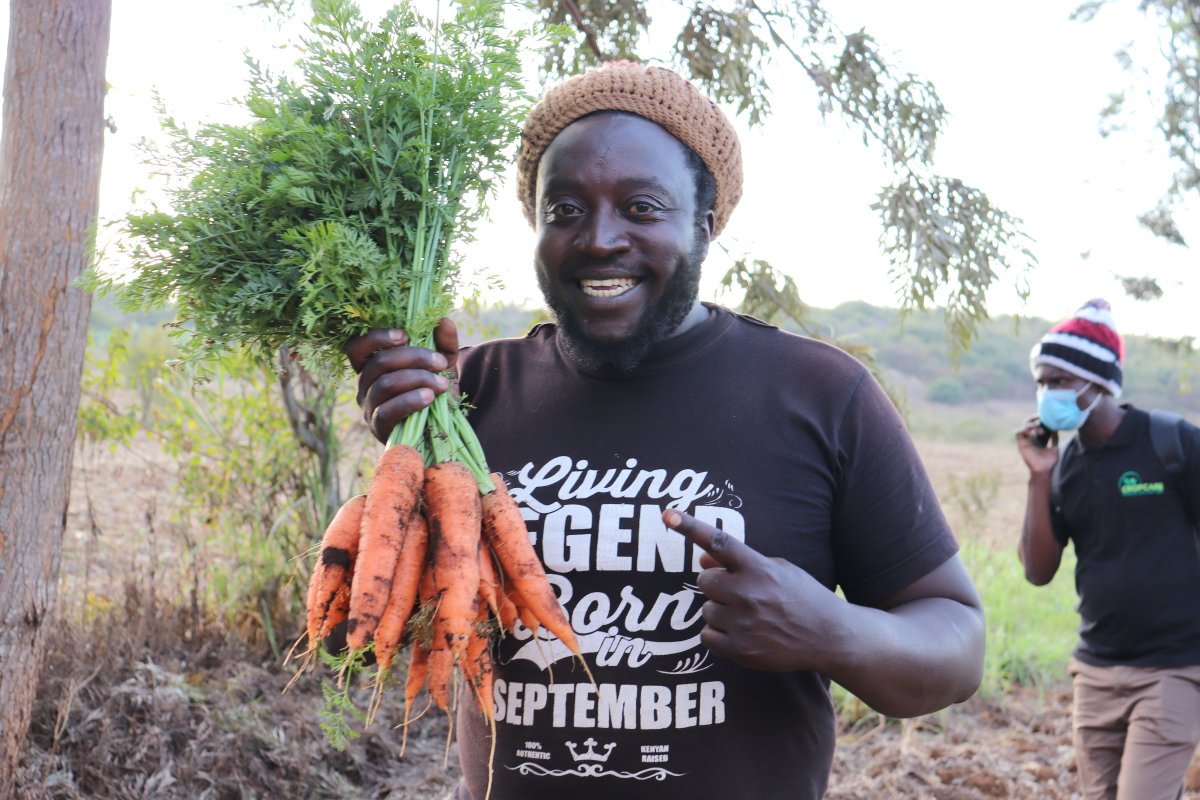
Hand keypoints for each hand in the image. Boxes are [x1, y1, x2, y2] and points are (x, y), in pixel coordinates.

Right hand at [343, 318, 458, 443]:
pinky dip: (410, 401)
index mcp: (371, 366)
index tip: (405, 335)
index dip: (376, 338)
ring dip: (417, 379)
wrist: (443, 425)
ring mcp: (369, 407)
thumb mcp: (442, 363)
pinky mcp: (379, 428)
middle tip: (440, 362)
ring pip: (385, 385)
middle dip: (413, 358)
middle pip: (379, 363)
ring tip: (441, 384)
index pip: (356, 347)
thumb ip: (444, 342)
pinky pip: (388, 412)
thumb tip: (444, 320)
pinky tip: (429, 397)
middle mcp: (364, 385)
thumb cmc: (434, 387)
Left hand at [662, 509, 844, 672]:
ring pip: (706, 609)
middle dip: (717, 584)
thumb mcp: (778, 569)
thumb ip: (740, 562)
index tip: (668, 515)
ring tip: (749, 615)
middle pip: (704, 579)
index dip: (691, 527)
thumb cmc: (802, 597)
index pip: (719, 542)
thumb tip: (702, 557)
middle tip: (740, 592)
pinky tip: (743, 633)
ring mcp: (742, 623)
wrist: (828, 637)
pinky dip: (719, 635)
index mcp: (759, 568)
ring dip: (721, 610)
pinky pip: (707, 636)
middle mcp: (748, 593)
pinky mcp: (740, 650)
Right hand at [1015, 414, 1058, 474]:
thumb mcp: (1055, 448)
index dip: (1038, 419)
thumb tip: (1056, 429)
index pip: (1035, 425)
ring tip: (1040, 431)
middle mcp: (1030, 439)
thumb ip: (1055, 439)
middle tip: (1040, 417)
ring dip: (1030, 425)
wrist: (1044, 470)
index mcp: (1037, 439)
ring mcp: (1025, 441)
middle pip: (1028, 423)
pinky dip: (1024, 429)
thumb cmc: (1049, 462)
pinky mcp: (1021, 444)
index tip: (1045, 416)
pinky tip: (1032, 432)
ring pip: (1023, 426)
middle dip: (1033, 418)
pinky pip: (1018, 432)